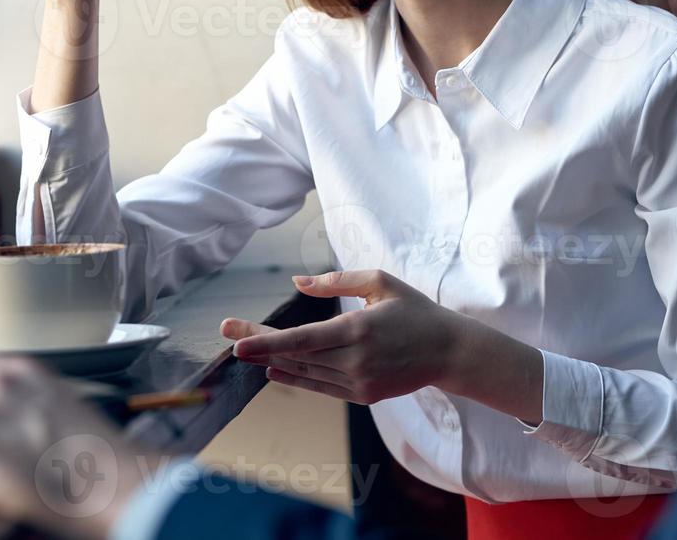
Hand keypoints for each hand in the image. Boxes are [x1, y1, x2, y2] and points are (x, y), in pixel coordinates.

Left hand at [221, 269, 464, 404]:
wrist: (447, 351)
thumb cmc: (413, 310)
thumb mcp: (380, 282)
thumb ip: (336, 281)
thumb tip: (297, 282)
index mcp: (358, 328)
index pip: (302, 339)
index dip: (266, 341)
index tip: (236, 341)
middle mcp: (355, 360)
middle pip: (296, 355)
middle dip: (260, 344)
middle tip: (228, 335)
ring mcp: (359, 382)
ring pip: (306, 373)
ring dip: (273, 361)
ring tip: (245, 349)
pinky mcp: (363, 396)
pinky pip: (321, 387)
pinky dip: (296, 377)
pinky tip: (274, 368)